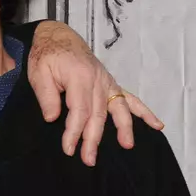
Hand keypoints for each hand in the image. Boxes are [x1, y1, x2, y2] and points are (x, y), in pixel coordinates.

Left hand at [27, 21, 162, 166]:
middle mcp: (98, 80)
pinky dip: (144, 112)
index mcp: (79, 77)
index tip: (68, 149)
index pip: (79, 111)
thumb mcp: (38, 73)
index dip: (74, 132)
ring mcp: (107, 82)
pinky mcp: (111, 84)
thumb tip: (52, 119)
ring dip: (124, 128)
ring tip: (127, 145)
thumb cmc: (46, 55)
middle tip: (89, 159)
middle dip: (94, 139)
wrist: (58, 36)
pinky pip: (130, 98)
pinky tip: (157, 125)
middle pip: (98, 114)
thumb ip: (46, 96)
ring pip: (118, 108)